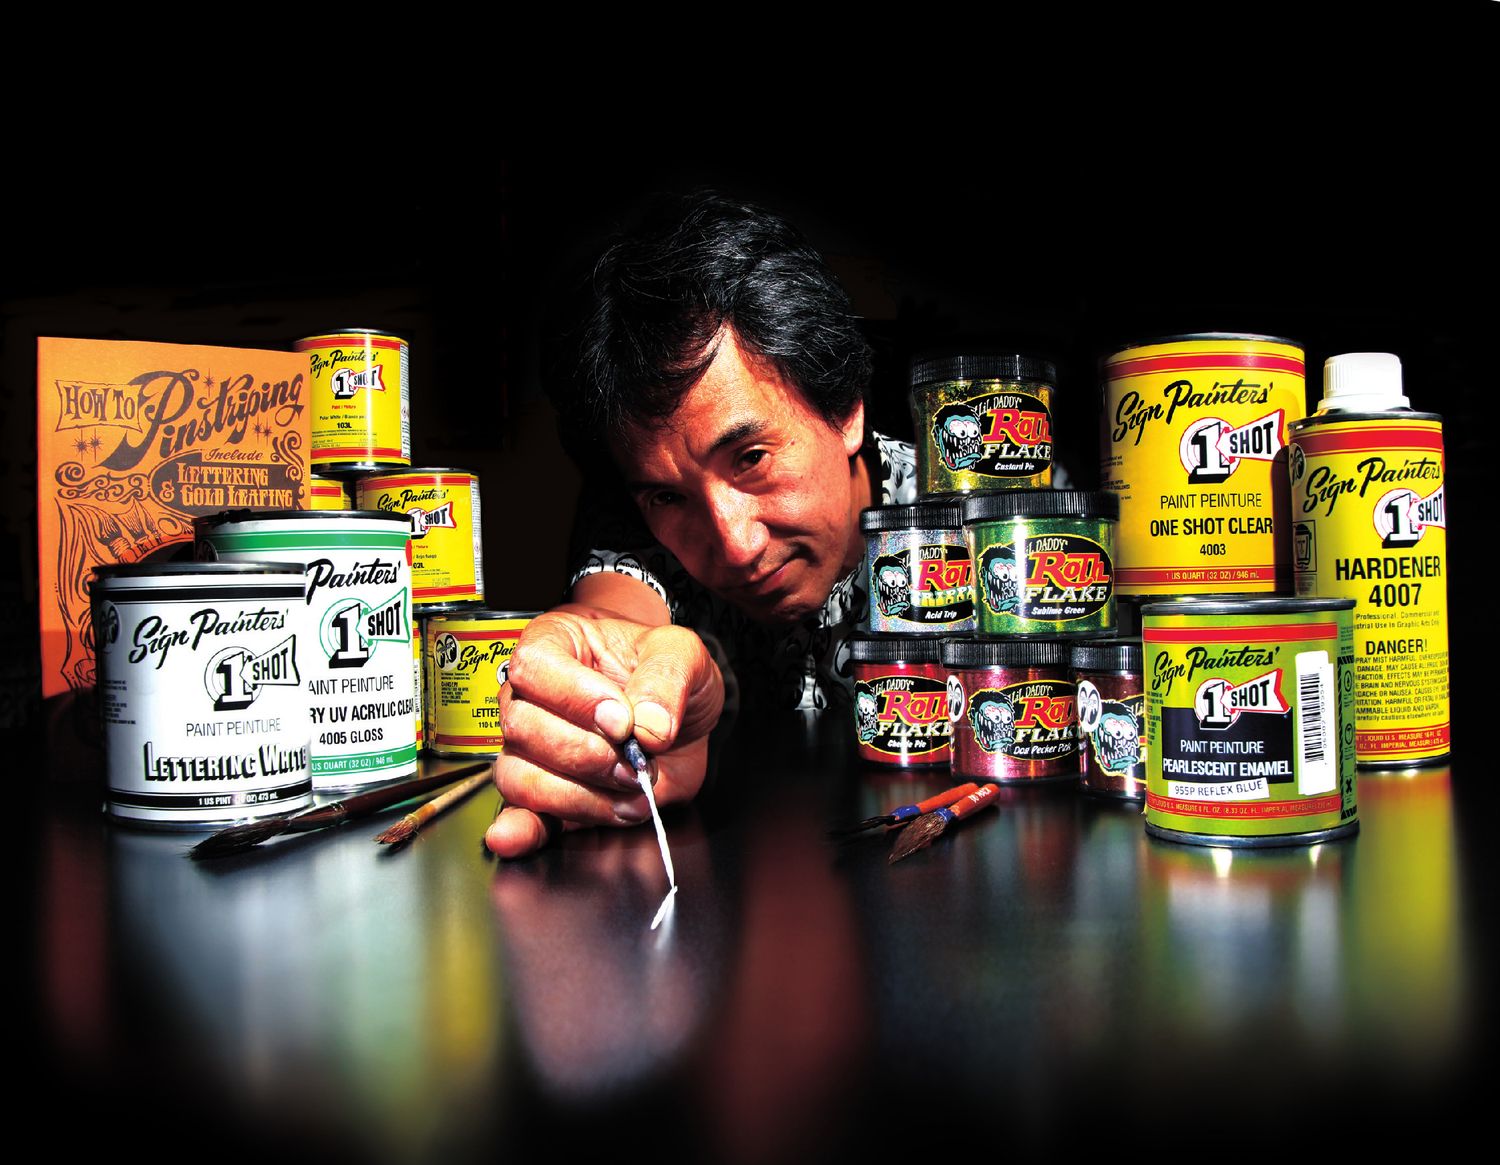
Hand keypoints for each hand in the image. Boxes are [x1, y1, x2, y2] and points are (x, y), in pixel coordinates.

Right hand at [484, 608, 724, 857]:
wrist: (675, 709)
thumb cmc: (663, 669)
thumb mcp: (681, 652)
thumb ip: (666, 677)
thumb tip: (648, 725)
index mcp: (553, 645)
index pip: (536, 668)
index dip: (577, 698)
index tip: (622, 721)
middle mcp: (529, 696)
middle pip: (524, 727)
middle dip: (587, 755)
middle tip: (636, 762)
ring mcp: (531, 748)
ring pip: (521, 776)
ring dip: (579, 796)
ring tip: (631, 794)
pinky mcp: (546, 793)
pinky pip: (520, 814)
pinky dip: (521, 829)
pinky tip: (519, 838)